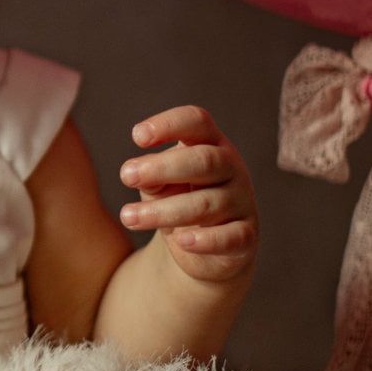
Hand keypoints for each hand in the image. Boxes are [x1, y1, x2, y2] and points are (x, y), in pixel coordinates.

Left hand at [116, 105, 258, 283]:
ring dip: (162, 211)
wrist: (203, 248)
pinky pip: (230, 237)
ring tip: (128, 217)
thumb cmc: (177, 201)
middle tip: (126, 175)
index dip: (169, 125)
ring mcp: (241, 202)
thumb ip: (149, 177)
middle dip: (162, 168)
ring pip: (205, 204)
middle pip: (204, 160)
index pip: (196, 122)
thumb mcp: (158, 184)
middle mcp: (231, 168)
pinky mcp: (245, 235)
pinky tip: (181, 240)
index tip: (137, 137)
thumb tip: (139, 176)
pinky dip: (205, 240)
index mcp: (209, 144)